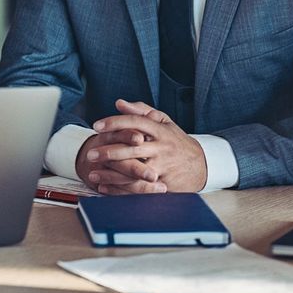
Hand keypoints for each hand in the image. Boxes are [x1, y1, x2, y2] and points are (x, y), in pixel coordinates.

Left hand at [74, 99, 208, 192]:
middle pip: (132, 148)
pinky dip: (119, 189)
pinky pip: (138, 188)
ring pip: (133, 171)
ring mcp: (163, 167)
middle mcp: (162, 148)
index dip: (115, 122)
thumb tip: (119, 103)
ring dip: (111, 174)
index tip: (96, 125)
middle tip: (90, 154)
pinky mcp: (164, 185)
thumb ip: (142, 111)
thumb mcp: (164, 123)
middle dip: (109, 151)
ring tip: (92, 174)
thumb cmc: (177, 142)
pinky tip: (104, 187)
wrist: (202, 166)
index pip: (136, 122)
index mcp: (161, 130)